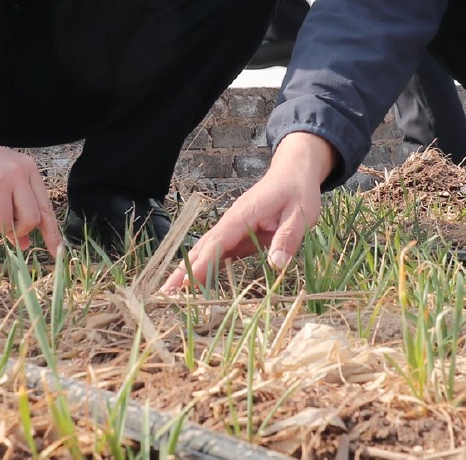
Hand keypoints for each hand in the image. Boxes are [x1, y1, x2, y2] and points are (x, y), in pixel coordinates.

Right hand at [0, 71, 63, 253]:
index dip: (52, 233)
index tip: (58, 252)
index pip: (45, 207)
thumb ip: (15, 209)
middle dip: (16, 230)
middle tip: (0, 223)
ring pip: (3, 223)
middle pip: (30, 220)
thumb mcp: (0, 181)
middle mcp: (18, 173)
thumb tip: (25, 243)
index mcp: (28, 170)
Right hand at [166, 132, 332, 290]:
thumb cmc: (297, 191)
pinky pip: (218, 252)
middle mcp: (232, 222)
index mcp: (243, 215)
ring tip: (172, 293)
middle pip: (203, 247)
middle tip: (165, 294)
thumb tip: (277, 265)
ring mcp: (233, 228)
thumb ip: (287, 238)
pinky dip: (204, 267)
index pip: (218, 242)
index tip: (187, 283)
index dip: (202, 264)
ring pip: (206, 250)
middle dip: (183, 270)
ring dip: (189, 270)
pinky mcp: (239, 234)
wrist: (293, 171)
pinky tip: (196, 283)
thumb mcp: (300, 214)